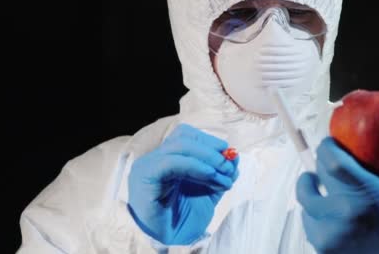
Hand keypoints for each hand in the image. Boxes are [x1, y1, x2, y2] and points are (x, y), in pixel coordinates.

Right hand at [127, 124, 238, 244]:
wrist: (168, 244)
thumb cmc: (182, 220)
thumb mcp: (207, 193)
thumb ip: (219, 174)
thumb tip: (234, 157)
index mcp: (168, 159)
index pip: (188, 136)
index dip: (211, 142)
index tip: (230, 155)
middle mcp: (155, 158)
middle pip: (184, 137)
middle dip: (212, 150)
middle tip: (229, 166)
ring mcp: (148, 166)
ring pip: (180, 146)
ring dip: (208, 158)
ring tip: (223, 175)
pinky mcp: (145, 177)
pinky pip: (171, 162)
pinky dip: (194, 165)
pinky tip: (209, 175)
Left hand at [296, 123, 378, 253]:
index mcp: (364, 196)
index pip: (331, 160)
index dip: (326, 147)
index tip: (331, 142)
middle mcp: (341, 214)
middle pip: (314, 176)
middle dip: (318, 165)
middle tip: (327, 161)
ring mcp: (327, 233)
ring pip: (306, 199)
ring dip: (312, 191)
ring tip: (323, 186)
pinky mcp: (319, 246)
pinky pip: (307, 220)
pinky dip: (315, 213)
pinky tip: (328, 211)